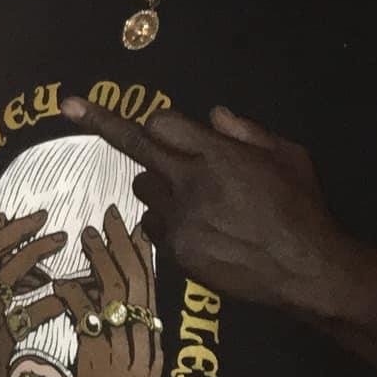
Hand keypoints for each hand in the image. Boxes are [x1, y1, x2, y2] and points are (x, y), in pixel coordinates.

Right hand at [0, 208, 66, 376]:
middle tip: (57, 228)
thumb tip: (49, 277)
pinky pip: (23, 316)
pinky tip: (66, 300)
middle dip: (25, 236)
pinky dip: (46, 304)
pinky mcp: (2, 345)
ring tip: (63, 249)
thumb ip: (24, 301)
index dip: (13, 229)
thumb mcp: (12, 327)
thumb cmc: (9, 369)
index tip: (39, 214)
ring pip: (8, 278)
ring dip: (35, 257)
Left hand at [51, 207, 161, 376]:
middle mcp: (144, 347)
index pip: (154, 291)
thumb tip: (124, 310)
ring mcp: (123, 357)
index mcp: (154, 346)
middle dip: (123, 247)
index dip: (144, 256)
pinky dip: (78, 301)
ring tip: (87, 235)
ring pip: (118, 299)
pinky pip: (90, 327)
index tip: (136, 226)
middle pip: (138, 286)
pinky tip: (65, 285)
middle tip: (109, 216)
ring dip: (101, 263)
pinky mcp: (99, 370)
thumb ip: (135, 347)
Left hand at [61, 97, 339, 316]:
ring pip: (144, 189)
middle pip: (136, 148)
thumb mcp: (288, 156)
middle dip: (104, 124)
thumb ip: (247, 132)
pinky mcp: (177, 250)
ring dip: (162, 187)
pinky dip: (168, 222)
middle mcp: (192, 184)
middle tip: (70, 106)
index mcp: (219, 156)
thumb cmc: (302, 209)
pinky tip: (201, 230)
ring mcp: (181, 220)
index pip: (162, 124)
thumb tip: (211, 115)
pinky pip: (154, 224)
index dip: (161, 123)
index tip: (147, 121)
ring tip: (199, 201)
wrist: (306, 270)